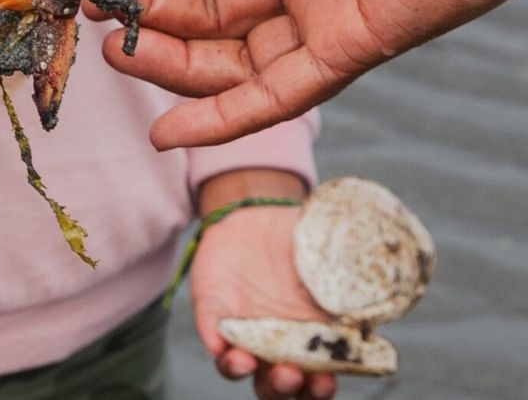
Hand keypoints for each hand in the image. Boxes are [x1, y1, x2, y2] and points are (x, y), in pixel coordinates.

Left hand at [189, 206, 336, 399]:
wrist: (258, 218)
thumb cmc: (304, 242)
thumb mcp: (331, 254)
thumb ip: (353, 268)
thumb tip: (389, 267)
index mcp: (312, 338)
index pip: (317, 378)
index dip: (320, 388)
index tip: (326, 381)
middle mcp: (276, 343)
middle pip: (277, 383)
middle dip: (283, 386)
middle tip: (290, 374)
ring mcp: (243, 329)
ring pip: (237, 366)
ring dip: (240, 370)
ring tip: (246, 362)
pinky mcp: (213, 309)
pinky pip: (210, 332)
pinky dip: (214, 341)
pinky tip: (220, 343)